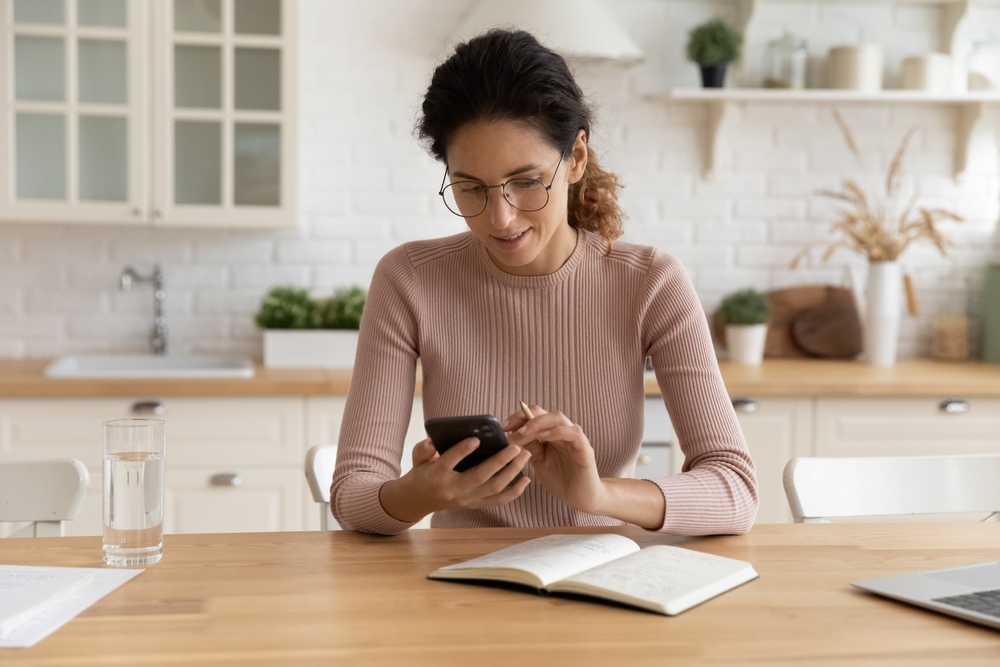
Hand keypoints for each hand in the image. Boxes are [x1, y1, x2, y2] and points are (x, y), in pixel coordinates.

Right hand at [378, 438, 530, 522]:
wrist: (420, 500)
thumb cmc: (422, 473)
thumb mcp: (416, 459)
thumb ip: (423, 449)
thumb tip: (433, 441)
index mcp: (436, 476)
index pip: (448, 463)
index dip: (461, 451)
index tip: (475, 439)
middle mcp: (453, 490)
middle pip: (479, 477)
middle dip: (500, 461)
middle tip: (515, 446)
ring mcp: (467, 499)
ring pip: (493, 488)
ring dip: (512, 472)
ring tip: (524, 455)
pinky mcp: (475, 504)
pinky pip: (498, 500)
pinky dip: (514, 491)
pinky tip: (526, 479)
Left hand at [503, 405, 605, 514]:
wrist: (580, 498)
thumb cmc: (560, 479)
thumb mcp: (538, 461)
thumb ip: (529, 446)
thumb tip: (510, 434)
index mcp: (550, 433)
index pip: (534, 415)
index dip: (518, 417)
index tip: (503, 427)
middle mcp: (562, 431)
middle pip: (544, 413)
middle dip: (524, 417)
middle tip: (509, 428)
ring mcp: (574, 438)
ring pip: (557, 418)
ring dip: (538, 423)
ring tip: (523, 433)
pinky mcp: (584, 448)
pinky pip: (573, 433)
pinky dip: (558, 431)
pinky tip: (545, 437)